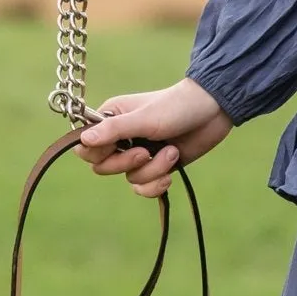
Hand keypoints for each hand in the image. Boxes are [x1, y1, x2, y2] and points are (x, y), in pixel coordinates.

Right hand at [77, 80, 232, 196]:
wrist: (213, 112)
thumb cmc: (176, 107)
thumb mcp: (144, 119)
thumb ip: (113, 130)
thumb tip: (82, 141)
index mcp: (111, 119)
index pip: (86, 146)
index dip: (98, 152)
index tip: (118, 146)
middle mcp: (121, 138)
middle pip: (103, 167)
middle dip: (127, 163)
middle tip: (146, 151)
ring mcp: (139, 154)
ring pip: (128, 179)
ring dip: (152, 170)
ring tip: (171, 152)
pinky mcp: (156, 167)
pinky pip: (144, 188)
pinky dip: (157, 184)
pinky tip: (172, 172)